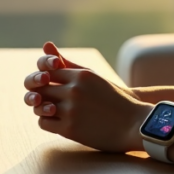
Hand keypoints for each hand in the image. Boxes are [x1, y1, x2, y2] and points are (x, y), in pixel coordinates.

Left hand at [23, 43, 150, 151]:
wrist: (133, 124)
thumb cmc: (114, 98)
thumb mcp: (93, 77)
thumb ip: (69, 63)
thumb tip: (46, 44)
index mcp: (82, 75)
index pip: (47, 71)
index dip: (44, 78)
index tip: (49, 84)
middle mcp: (74, 90)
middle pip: (40, 88)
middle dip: (41, 93)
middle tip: (47, 98)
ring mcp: (71, 110)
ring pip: (39, 106)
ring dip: (42, 108)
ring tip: (53, 110)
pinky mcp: (69, 129)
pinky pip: (43, 123)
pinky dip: (47, 121)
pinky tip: (58, 121)